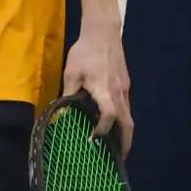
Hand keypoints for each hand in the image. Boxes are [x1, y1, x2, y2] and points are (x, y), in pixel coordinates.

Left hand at [62, 27, 133, 158]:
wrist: (103, 32)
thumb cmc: (85, 52)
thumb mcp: (71, 72)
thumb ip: (68, 94)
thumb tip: (61, 114)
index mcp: (104, 90)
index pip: (109, 115)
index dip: (102, 129)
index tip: (93, 139)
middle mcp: (119, 93)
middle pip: (128, 123)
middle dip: (125, 142)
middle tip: (117, 158)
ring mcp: (125, 89)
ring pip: (129, 116)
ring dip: (125, 133)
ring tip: (116, 147)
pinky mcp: (125, 84)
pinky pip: (127, 108)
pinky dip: (123, 121)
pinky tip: (113, 124)